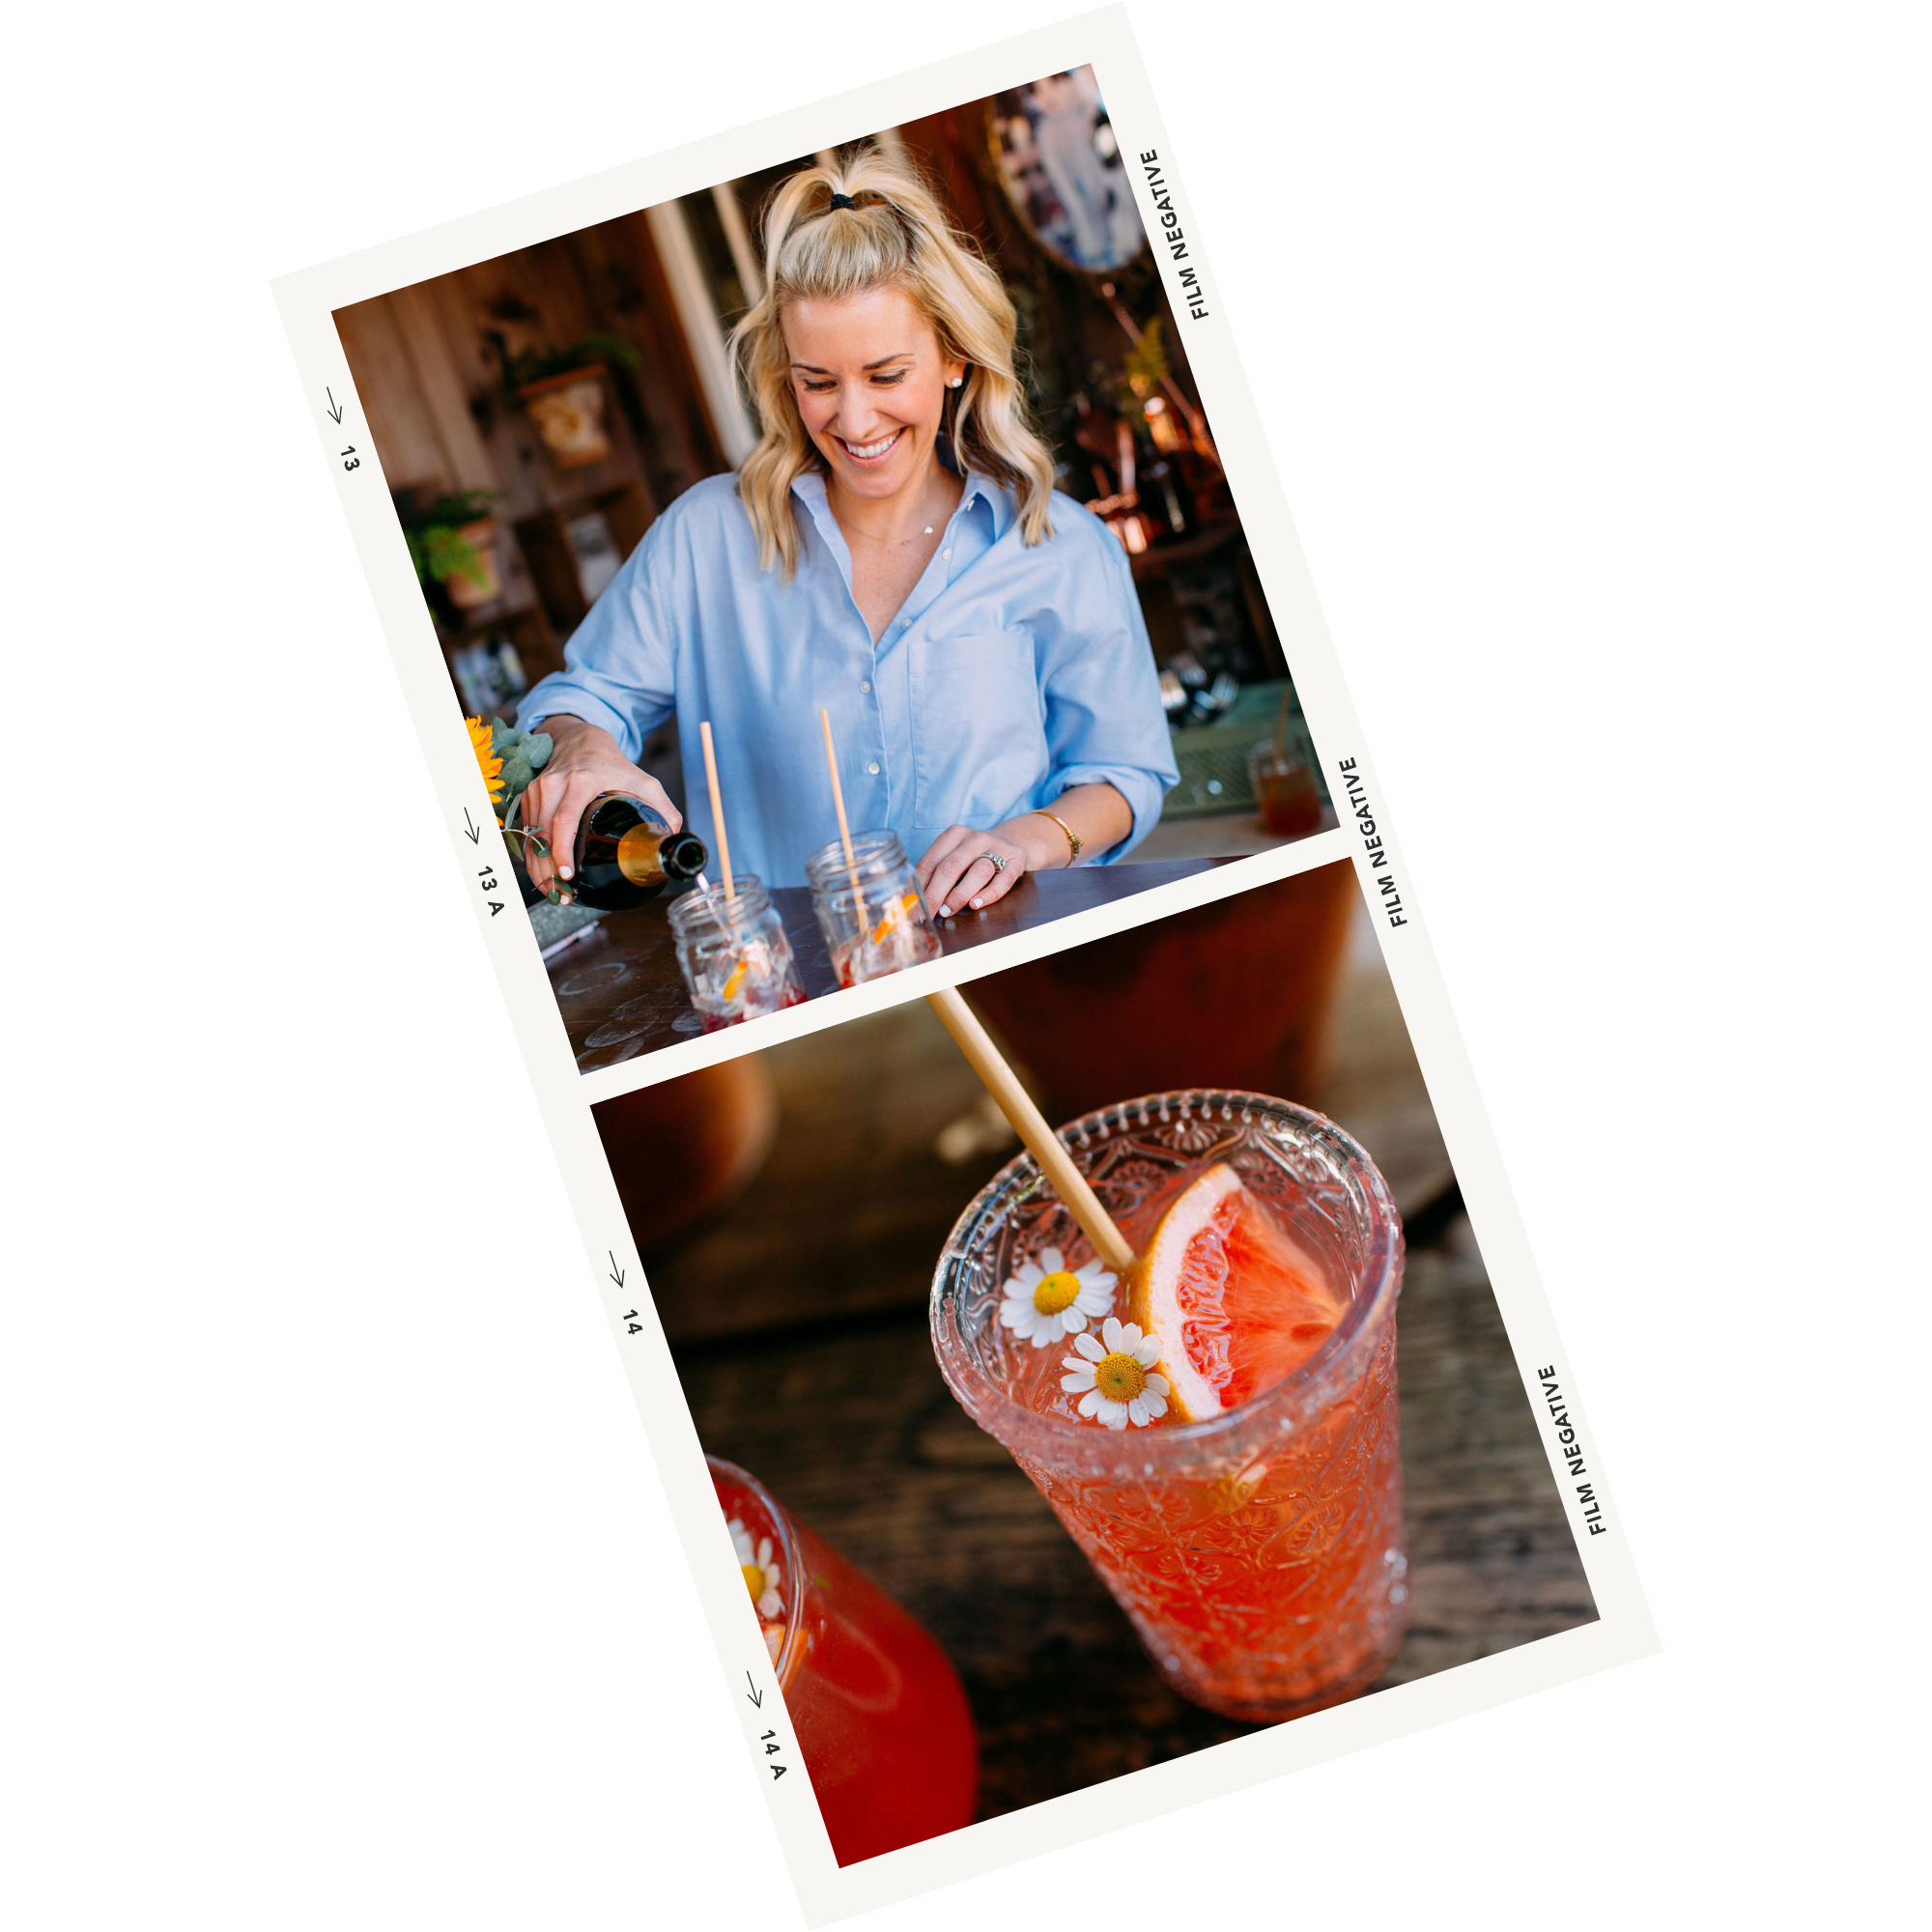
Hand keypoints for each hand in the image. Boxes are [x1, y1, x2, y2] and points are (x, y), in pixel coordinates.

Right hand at [517, 716, 680, 903]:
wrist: (582, 739)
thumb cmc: (613, 764)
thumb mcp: (644, 780)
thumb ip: (663, 807)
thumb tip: (674, 837)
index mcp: (580, 781)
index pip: (564, 819)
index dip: (563, 850)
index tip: (567, 874)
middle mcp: (553, 784)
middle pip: (542, 833)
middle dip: (548, 869)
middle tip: (563, 896)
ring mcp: (537, 789)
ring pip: (531, 835)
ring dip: (539, 867)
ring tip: (555, 892)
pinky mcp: (529, 795)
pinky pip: (527, 830)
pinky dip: (533, 854)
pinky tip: (545, 874)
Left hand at [916, 818, 1059, 917]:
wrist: (1011, 842)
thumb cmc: (974, 857)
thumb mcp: (954, 856)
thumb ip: (936, 873)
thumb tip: (915, 901)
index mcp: (955, 834)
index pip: (931, 861)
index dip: (920, 886)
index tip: (914, 906)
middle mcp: (976, 838)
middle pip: (951, 866)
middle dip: (936, 893)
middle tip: (928, 913)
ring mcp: (999, 848)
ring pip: (978, 871)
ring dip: (960, 894)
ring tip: (948, 911)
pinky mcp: (1017, 860)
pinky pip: (1004, 879)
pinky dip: (989, 894)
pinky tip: (976, 904)